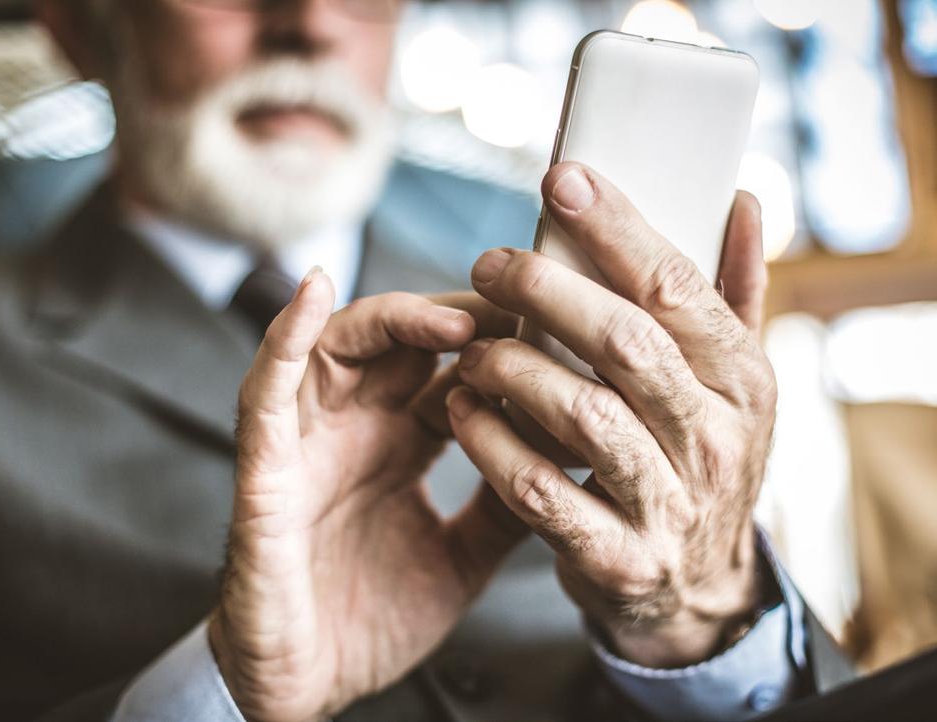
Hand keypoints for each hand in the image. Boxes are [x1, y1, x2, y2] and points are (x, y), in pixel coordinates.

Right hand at [209, 272, 521, 721]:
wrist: (306, 687)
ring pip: (340, 344)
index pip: (450, 370)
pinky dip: (283, 336)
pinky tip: (312, 291)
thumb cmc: (372, 618)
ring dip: (395, 319)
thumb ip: (504, 504)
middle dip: (461, 317)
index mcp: (399, 444)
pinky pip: (266, 389)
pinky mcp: (264, 467)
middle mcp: (355, 427)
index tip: (555, 328)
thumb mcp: (461, 557)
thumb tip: (570, 459)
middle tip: (519, 308)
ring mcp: (308, 439)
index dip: (497, 345)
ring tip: (456, 318)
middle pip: (403, 340)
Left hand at [447, 162, 774, 667]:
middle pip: (624, 343)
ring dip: (512, 366)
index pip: (678, 289)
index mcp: (744, 382)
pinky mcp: (617, 558)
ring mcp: (668, 505)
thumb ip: (733, 295)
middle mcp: (716, 440)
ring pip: (581, 414)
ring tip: (470, 345)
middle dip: (547, 289)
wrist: (697, 589)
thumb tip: (741, 200)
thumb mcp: (732, 384)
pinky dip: (492, 444)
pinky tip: (463, 409)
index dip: (618, 228)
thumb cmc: (700, 460)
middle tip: (489, 263)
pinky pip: (540, 491)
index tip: (561, 181)